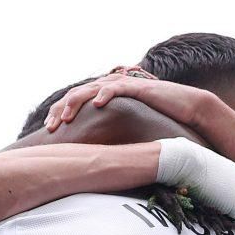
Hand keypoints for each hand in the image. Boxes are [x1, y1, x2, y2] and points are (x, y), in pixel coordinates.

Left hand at [43, 69, 195, 133]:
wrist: (185, 108)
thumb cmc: (157, 118)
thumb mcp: (127, 125)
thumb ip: (110, 130)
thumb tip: (94, 150)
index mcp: (104, 94)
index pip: (75, 100)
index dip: (59, 112)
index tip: (49, 130)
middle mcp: (110, 85)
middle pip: (76, 93)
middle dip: (61, 110)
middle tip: (50, 128)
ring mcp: (123, 84)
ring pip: (91, 89)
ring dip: (76, 102)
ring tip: (66, 118)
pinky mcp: (138, 86)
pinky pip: (117, 87)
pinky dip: (106, 93)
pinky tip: (97, 104)